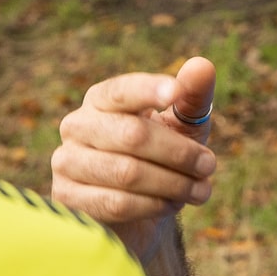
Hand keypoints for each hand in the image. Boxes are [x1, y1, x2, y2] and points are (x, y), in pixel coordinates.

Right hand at [51, 57, 218, 263]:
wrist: (138, 208)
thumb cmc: (163, 154)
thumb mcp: (183, 125)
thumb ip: (193, 96)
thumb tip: (203, 66)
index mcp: (102, 99)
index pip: (122, 90)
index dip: (148, 90)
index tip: (175, 92)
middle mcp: (77, 125)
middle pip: (132, 135)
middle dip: (179, 153)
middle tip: (209, 166)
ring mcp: (67, 161)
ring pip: (127, 173)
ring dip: (173, 184)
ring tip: (200, 191)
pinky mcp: (67, 197)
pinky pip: (116, 203)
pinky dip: (153, 205)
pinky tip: (172, 204)